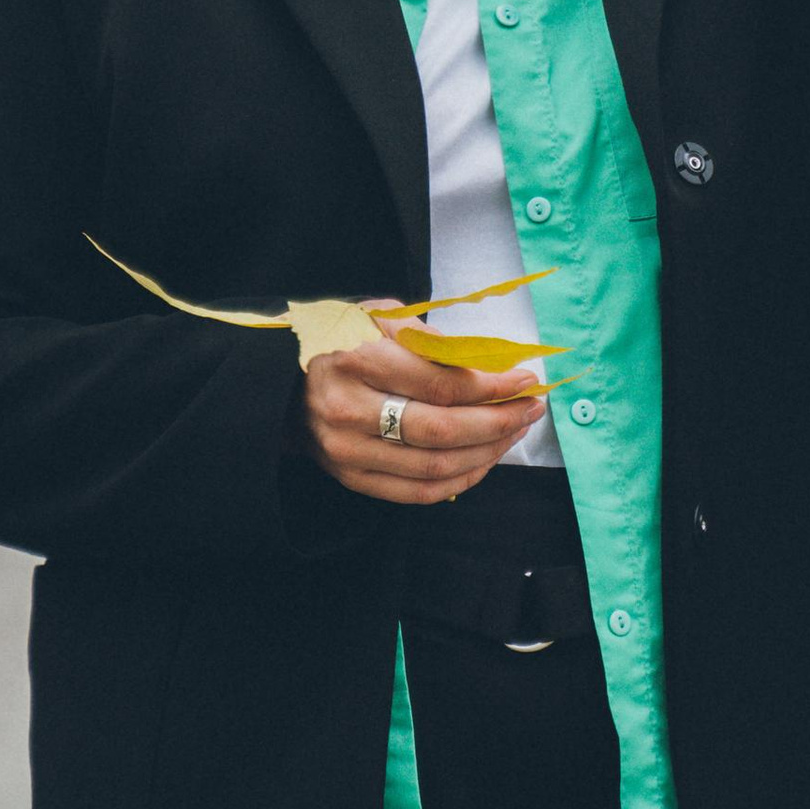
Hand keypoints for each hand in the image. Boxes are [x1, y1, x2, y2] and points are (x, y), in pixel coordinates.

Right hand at [301, 315, 553, 503]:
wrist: (279, 382)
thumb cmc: (337, 340)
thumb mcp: (376, 315)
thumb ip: (429, 336)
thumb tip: (491, 361)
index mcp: (355, 360)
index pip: (440, 384)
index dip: (492, 386)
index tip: (526, 378)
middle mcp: (348, 410)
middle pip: (442, 430)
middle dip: (498, 421)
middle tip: (531, 407)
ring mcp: (347, 451)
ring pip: (435, 467)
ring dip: (487, 452)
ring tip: (514, 431)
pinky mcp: (350, 477)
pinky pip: (417, 492)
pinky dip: (460, 481)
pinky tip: (484, 460)